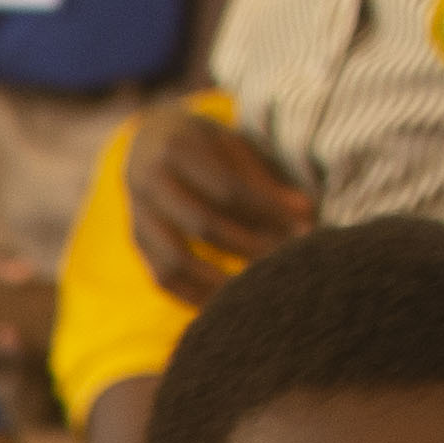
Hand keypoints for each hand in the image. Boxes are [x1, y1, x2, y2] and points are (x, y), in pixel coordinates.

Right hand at [127, 107, 311, 303]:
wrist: (149, 141)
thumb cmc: (207, 144)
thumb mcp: (233, 145)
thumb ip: (265, 180)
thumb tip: (307, 214)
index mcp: (177, 146)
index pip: (229, 189)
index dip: (269, 212)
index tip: (305, 228)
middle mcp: (147, 180)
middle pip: (203, 225)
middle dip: (251, 247)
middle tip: (287, 262)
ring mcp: (136, 214)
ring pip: (176, 260)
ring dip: (220, 280)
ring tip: (259, 290)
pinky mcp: (136, 239)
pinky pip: (163, 277)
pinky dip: (194, 294)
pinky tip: (228, 302)